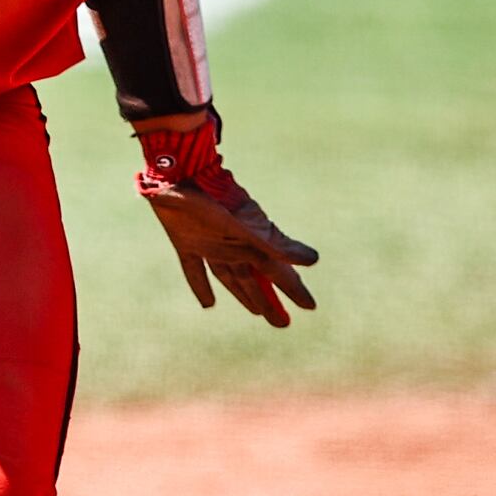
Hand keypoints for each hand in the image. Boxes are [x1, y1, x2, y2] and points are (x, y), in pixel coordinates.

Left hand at [132, 109, 315, 327]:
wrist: (181, 172)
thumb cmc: (215, 198)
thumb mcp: (247, 225)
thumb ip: (276, 244)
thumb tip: (314, 260)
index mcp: (253, 242)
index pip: (278, 273)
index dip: (294, 291)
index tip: (311, 307)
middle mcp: (235, 246)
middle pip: (254, 281)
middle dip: (269, 302)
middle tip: (282, 324)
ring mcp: (211, 245)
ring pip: (231, 277)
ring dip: (244, 294)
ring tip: (257, 312)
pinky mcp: (186, 242)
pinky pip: (196, 271)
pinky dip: (201, 287)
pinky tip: (208, 305)